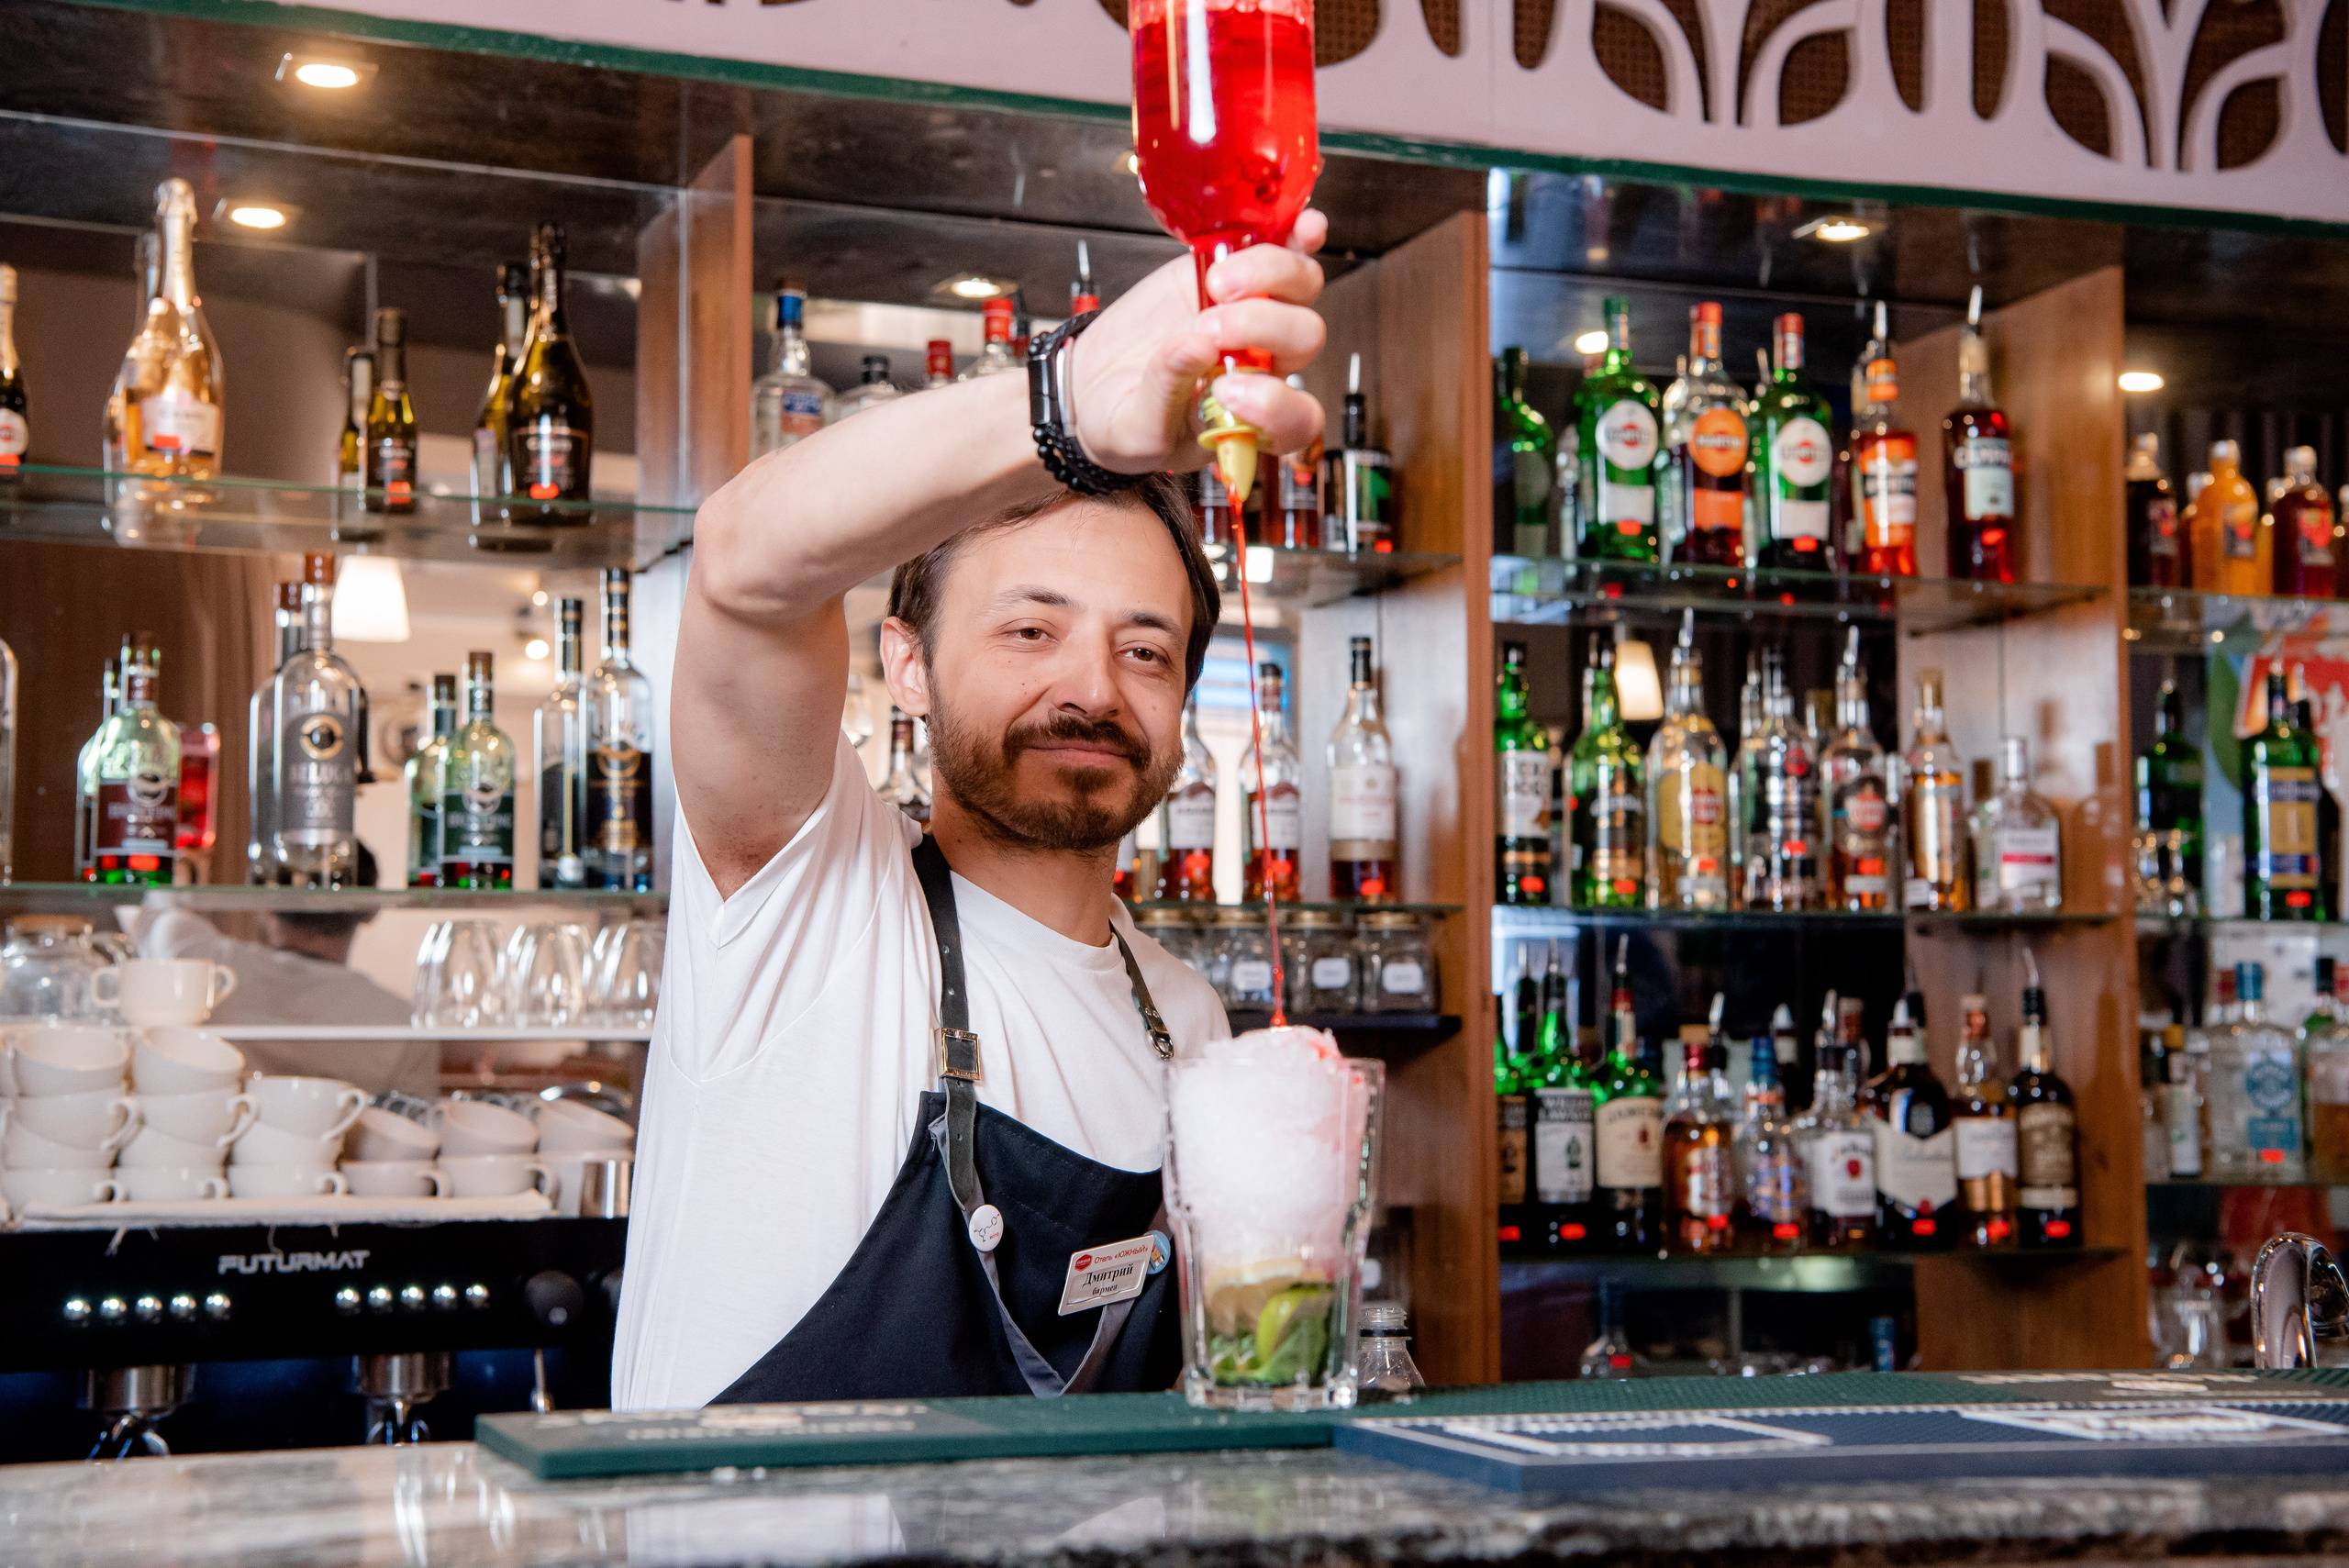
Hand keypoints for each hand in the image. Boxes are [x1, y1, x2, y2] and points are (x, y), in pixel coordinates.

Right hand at [1067, 210, 1328, 473]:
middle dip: (1261, 326)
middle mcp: (1265, 364)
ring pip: (1301, 287)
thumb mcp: (1134, 426)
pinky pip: (1284, 247)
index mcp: (1251, 418)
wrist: (1097, 380)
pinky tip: (1302, 224)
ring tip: (1217, 282)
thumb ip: (1165, 393)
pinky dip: (1298, 233)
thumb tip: (1194, 346)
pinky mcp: (1234, 273)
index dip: (1276, 404)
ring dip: (1270, 275)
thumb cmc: (1124, 417)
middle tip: (1207, 328)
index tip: (1224, 392)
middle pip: (1304, 337)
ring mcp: (1256, 313)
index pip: (1297, 418)